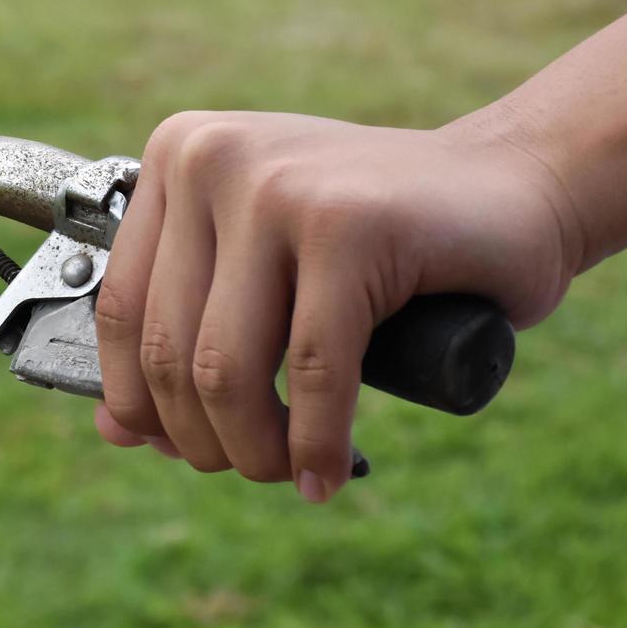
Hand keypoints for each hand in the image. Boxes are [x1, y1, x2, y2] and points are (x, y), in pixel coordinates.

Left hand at [93, 111, 583, 501]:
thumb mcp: (260, 264)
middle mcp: (212, 158)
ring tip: (286, 473)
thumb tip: (111, 429)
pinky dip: (317, 442)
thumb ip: (187, 325)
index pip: (119, 308)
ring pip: (228, 370)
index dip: (136, 399)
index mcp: (177, 154)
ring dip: (254, 451)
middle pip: (170, 349)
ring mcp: (279, 187)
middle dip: (200, 437)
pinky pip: (313, 372)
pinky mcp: (349, 226)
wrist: (515, 183)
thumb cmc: (378, 236)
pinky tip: (327, 473)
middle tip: (246, 466)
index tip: (170, 444)